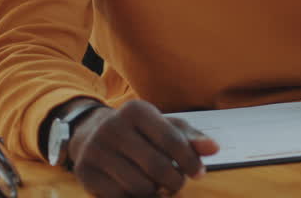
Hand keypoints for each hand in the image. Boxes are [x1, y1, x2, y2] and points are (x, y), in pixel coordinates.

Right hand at [68, 99, 218, 197]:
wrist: (91, 134)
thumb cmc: (139, 132)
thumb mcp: (165, 127)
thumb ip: (191, 138)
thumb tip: (214, 149)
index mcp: (136, 110)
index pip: (171, 140)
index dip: (190, 161)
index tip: (199, 173)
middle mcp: (113, 127)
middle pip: (157, 166)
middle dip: (175, 181)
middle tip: (178, 183)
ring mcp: (96, 150)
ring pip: (139, 186)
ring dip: (156, 192)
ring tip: (160, 187)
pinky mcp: (85, 173)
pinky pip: (120, 197)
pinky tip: (140, 190)